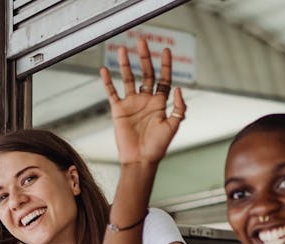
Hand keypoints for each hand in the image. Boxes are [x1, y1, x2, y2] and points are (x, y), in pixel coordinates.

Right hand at [99, 38, 185, 166]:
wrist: (140, 160)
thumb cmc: (158, 146)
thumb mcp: (173, 126)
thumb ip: (179, 108)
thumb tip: (179, 89)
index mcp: (159, 103)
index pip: (163, 78)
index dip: (165, 65)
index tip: (167, 50)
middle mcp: (145, 100)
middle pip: (145, 73)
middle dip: (145, 57)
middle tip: (142, 41)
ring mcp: (131, 104)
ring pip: (128, 78)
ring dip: (126, 64)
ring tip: (123, 49)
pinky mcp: (118, 110)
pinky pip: (112, 92)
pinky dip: (108, 81)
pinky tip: (105, 69)